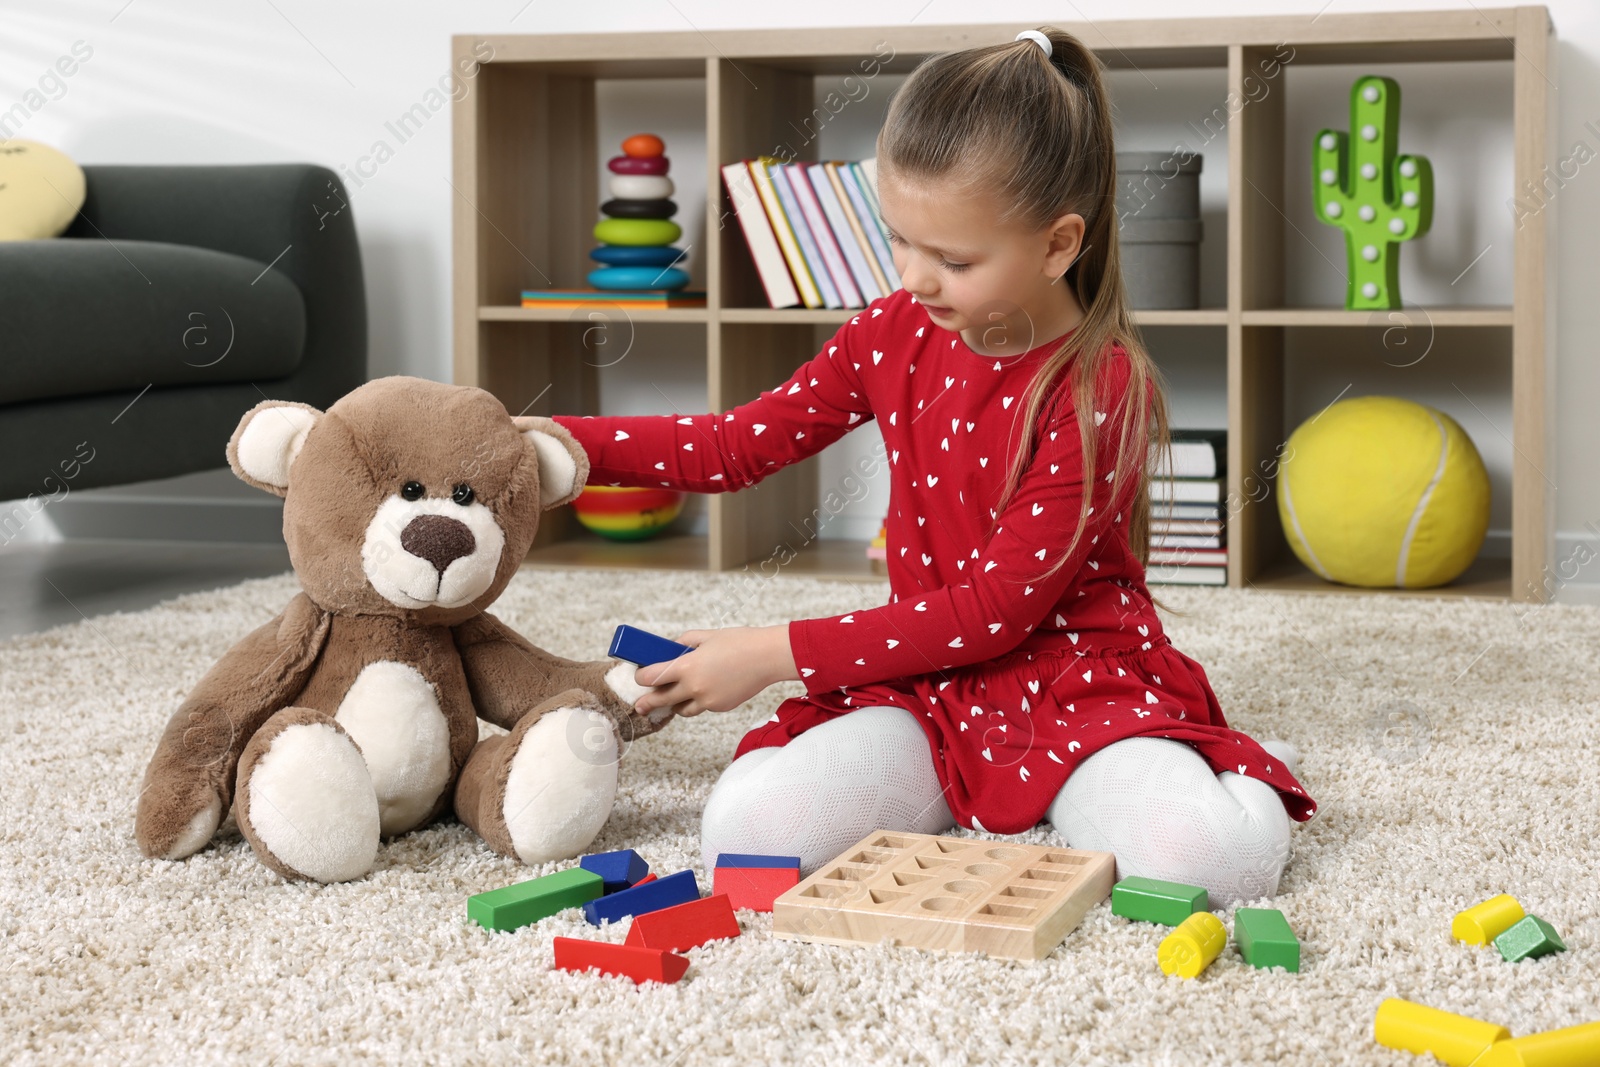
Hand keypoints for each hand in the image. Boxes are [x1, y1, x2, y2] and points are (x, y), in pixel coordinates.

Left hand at [629, 624, 796, 717]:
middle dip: (647, 702)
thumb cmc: (738, 642)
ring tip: (673, 698)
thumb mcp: (706, 636)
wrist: (767, 657)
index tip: (640, 676)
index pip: (651, 678)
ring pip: (681, 709)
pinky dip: (698, 701)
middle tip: (640, 705)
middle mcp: (694, 687)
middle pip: (660, 700)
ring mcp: (708, 701)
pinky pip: (702, 707)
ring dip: (675, 703)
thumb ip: (683, 643)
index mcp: (687, 667)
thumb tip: (670, 650)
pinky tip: (704, 690)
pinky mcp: (720, 707)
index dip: (642, 678)